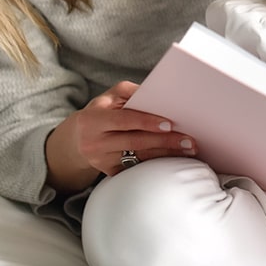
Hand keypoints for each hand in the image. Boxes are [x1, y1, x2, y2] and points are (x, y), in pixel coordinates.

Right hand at [44, 81, 196, 190]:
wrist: (76, 141)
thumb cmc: (100, 113)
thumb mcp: (108, 97)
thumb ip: (130, 92)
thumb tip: (155, 93)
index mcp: (93, 121)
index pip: (124, 121)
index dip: (147, 122)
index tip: (169, 124)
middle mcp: (95, 143)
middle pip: (136, 142)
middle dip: (165, 141)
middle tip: (189, 140)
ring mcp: (101, 161)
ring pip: (139, 158)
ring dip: (166, 154)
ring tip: (188, 150)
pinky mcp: (109, 173)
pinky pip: (137, 168)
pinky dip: (157, 164)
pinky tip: (175, 160)